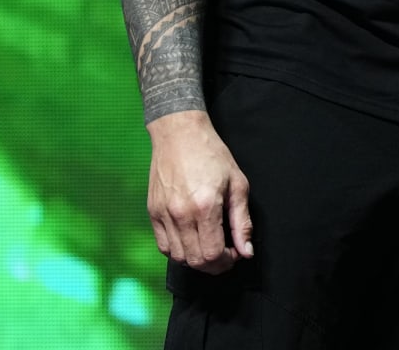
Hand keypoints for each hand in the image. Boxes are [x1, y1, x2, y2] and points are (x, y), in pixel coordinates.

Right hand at [146, 110, 253, 274]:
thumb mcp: (237, 184)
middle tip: (225, 253)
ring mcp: (163, 214)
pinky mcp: (152, 212)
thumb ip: (242, 221)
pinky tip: (190, 240)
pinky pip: (163, 246)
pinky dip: (178, 251)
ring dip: (196, 259)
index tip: (235, 252)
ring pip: (178, 257)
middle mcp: (181, 214)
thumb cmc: (211, 154)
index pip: (212, 254)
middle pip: (195, 261)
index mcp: (205, 207)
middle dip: (213, 264)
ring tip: (208, 246)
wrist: (180, 134)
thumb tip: (246, 251)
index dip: (227, 261)